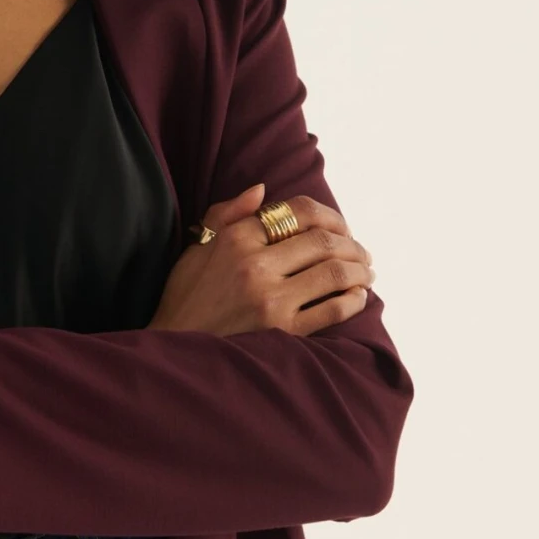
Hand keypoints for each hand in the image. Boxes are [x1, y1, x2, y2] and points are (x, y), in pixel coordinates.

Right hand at [148, 183, 374, 336]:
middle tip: (362, 253)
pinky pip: (332, 309)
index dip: (330, 216)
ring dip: (360, 271)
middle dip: (352, 244)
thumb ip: (226, 214)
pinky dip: (353, 301)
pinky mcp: (282, 331)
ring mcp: (270, 299)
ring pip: (335, 273)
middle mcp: (255, 265)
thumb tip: (262, 190)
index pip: (298, 212)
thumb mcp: (196, 247)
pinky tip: (356, 298)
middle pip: (324, 242)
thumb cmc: (185, 297)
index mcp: (236, 238)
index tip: (341, 227)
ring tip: (365, 274)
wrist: (172, 347)